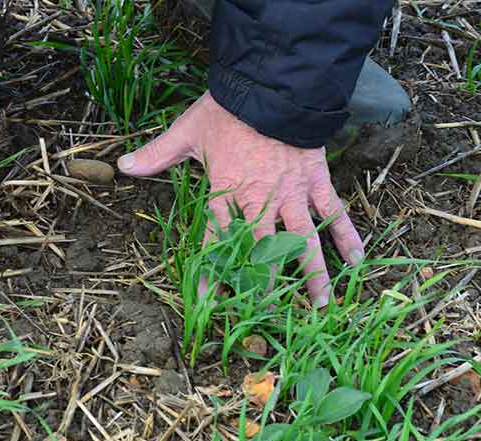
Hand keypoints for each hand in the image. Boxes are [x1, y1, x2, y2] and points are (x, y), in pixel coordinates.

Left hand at [118, 92, 363, 306]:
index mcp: (227, 191)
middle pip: (263, 251)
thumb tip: (123, 166)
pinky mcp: (315, 179)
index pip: (215, 240)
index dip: (211, 272)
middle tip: (272, 315)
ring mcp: (292, 192)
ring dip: (313, 273)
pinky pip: (333, 211)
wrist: (270, 84)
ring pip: (303, 240)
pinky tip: (357, 260)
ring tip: (321, 305)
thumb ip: (158, 154)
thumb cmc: (227, 110)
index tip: (209, 302)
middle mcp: (261, 199)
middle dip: (267, 285)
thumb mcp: (187, 131)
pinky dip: (346, 234)